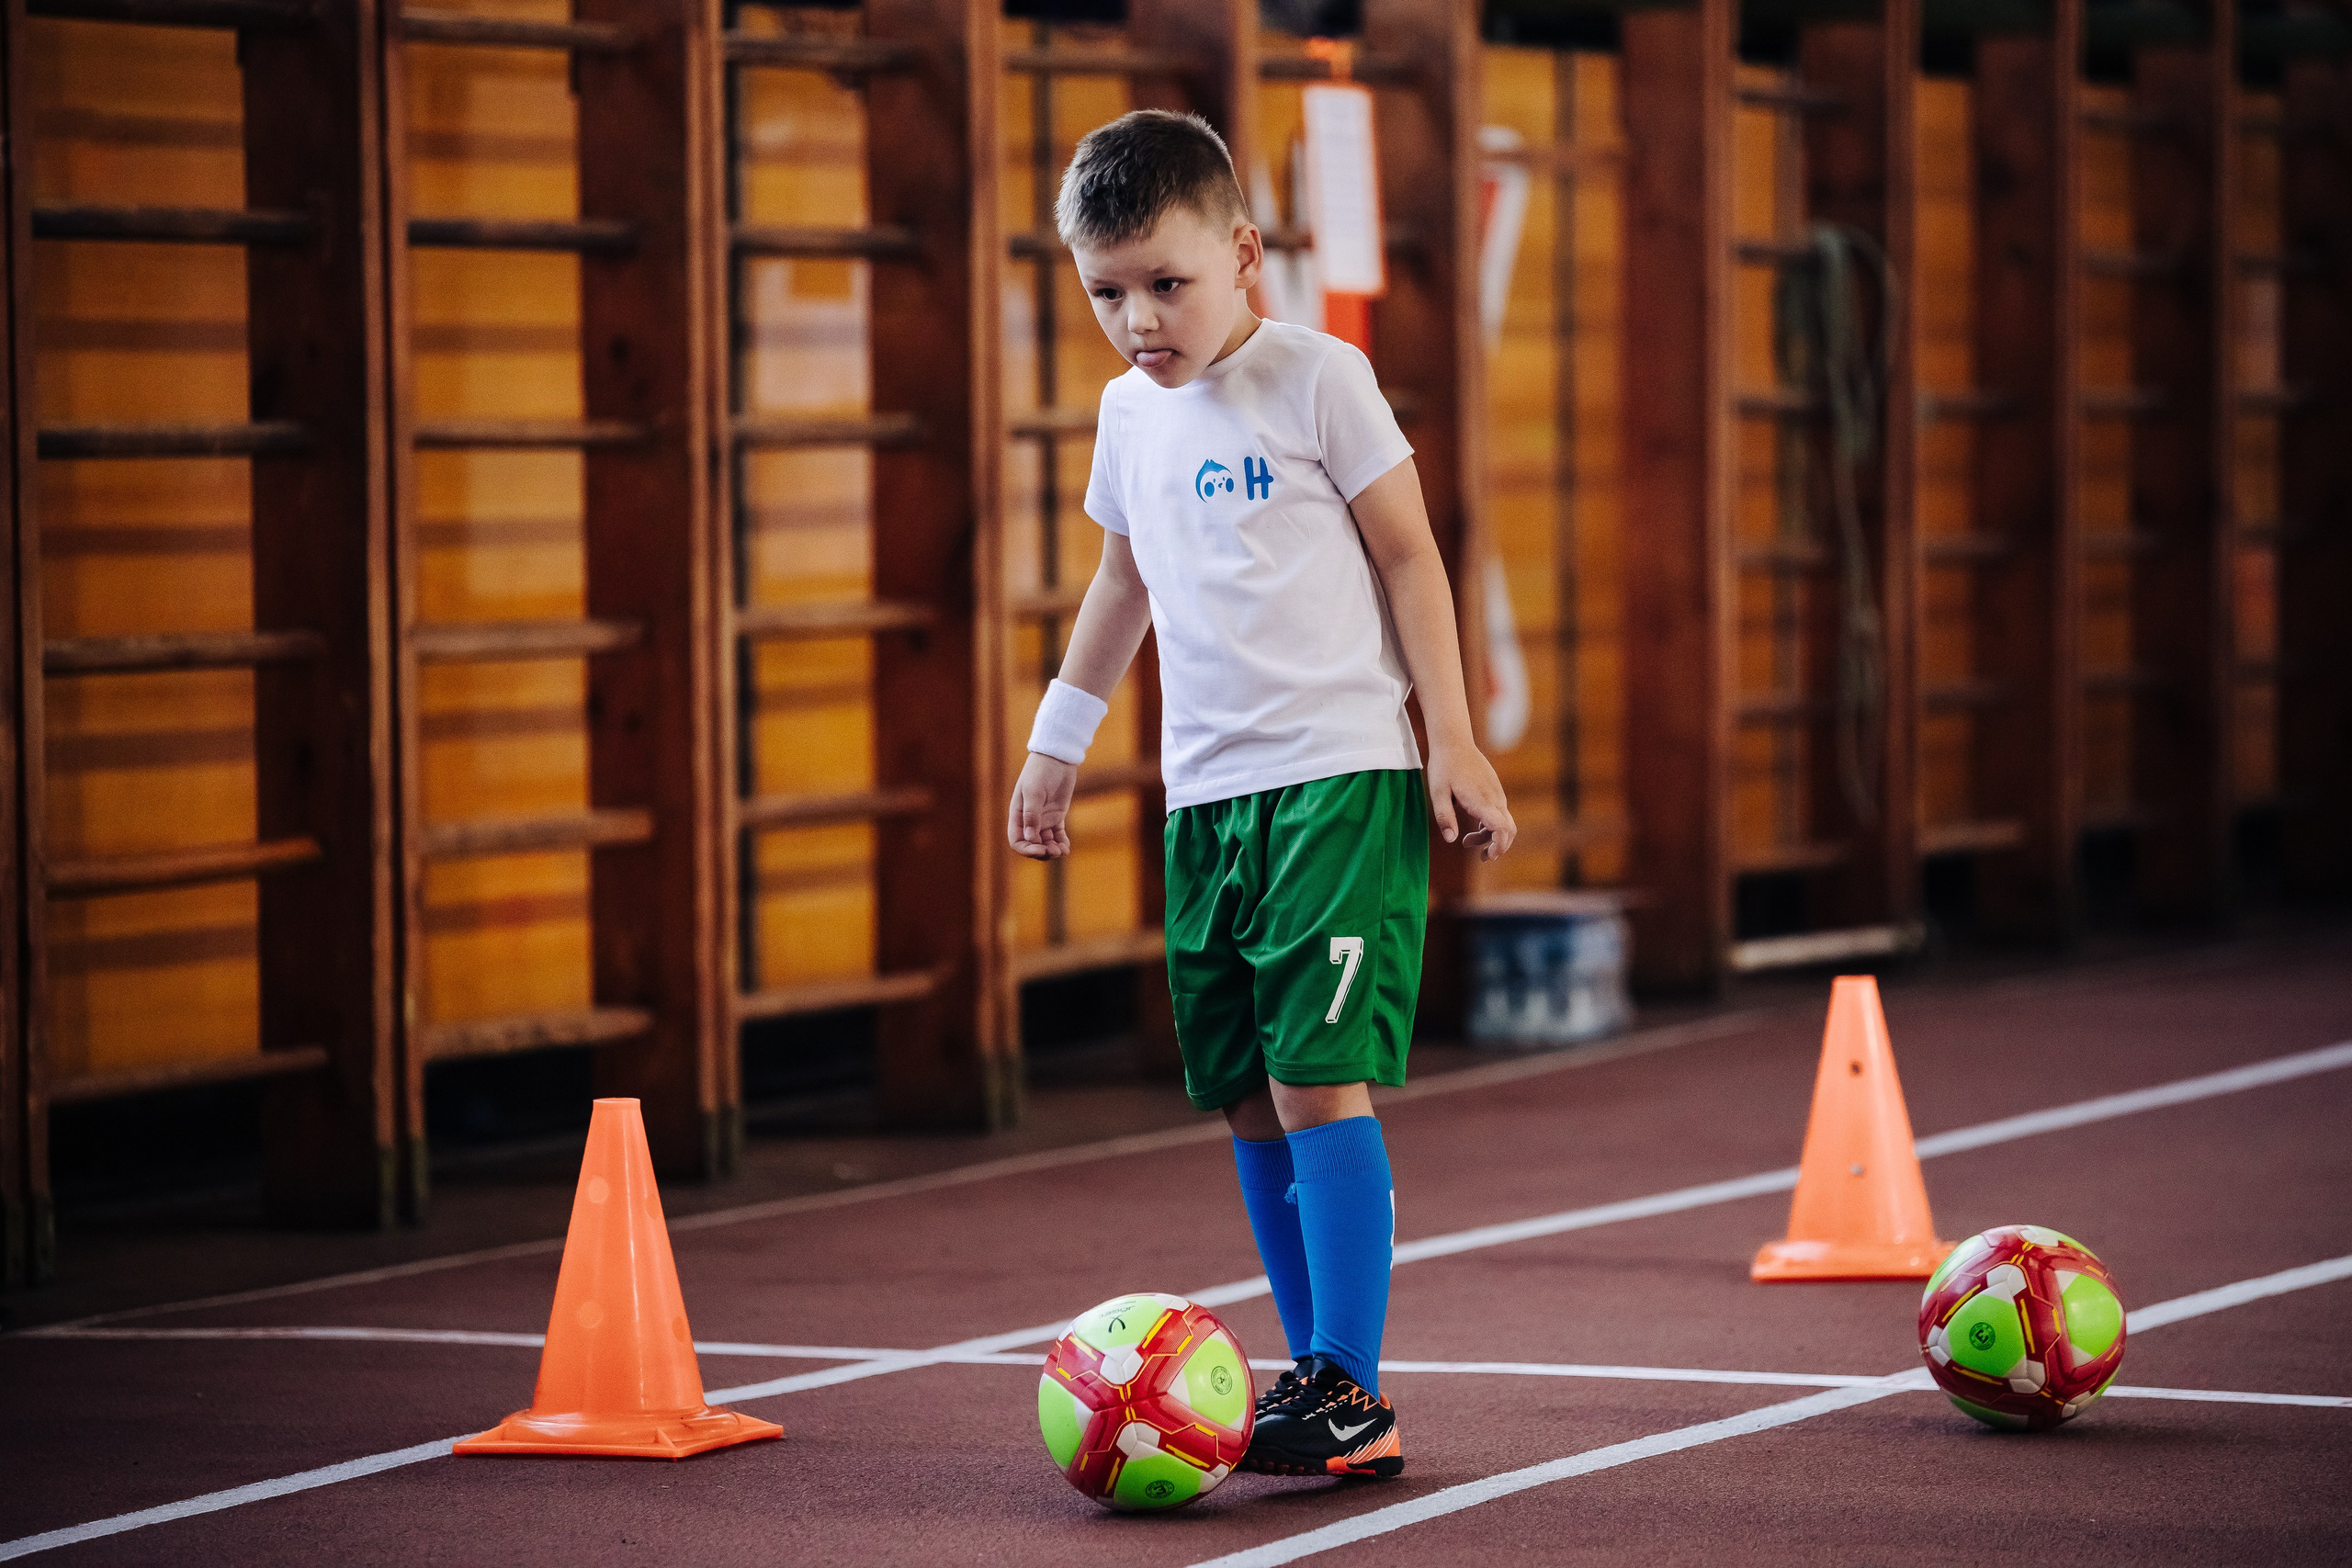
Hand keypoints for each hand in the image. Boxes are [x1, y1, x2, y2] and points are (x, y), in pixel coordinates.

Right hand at [1007, 752, 1078, 858]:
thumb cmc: (1040, 771)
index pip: (1017, 840)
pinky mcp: (1056, 815)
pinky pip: (1057, 835)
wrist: (1057, 757)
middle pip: (1031, 844)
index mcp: (1018, 814)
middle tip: (1055, 851)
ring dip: (1052, 850)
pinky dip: (1061, 843)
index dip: (1027, 849)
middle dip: (1042, 852)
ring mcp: (1043, 818)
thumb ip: (1031, 814)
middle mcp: (1029, 819)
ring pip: (1045, 842)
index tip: (1041, 848)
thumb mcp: (1034, 791)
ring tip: (1062, 850)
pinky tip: (1066, 848)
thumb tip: (1029, 838)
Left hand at [1425, 741, 1515, 861]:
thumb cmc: (1444, 767)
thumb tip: (1451, 840)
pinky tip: (1474, 825)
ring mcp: (1496, 792)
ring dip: (1491, 836)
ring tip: (1467, 842)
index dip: (1499, 845)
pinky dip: (1491, 825)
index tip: (1488, 855)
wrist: (1454, 741)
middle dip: (1497, 846)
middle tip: (1480, 856)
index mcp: (1481, 801)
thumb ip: (1444, 817)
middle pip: (1507, 829)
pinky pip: (1500, 812)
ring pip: (1504, 821)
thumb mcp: (1437, 793)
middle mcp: (1494, 797)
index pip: (1501, 828)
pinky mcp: (1494, 789)